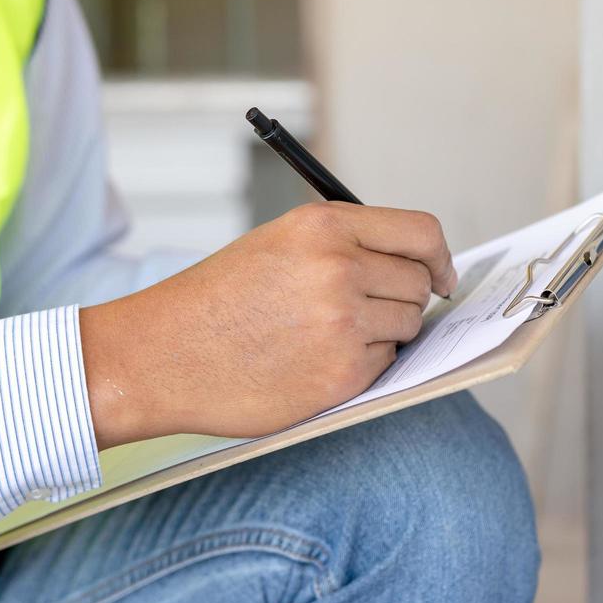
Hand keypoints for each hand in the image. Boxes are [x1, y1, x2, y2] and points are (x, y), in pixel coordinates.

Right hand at [79, 203, 457, 447]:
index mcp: (324, 226)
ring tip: (325, 337)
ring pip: (406, 327)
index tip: (443, 275)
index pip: (421, 233)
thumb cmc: (218, 300)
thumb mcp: (279, 244)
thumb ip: (346, 246)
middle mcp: (339, 268)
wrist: (158, 354)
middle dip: (404, 299)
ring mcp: (342, 323)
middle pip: (419, 284)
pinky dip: (361, 367)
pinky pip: (383, 366)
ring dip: (382, 334)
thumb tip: (419, 268)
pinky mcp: (339, 376)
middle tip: (366, 312)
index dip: (439, 257)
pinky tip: (314, 363)